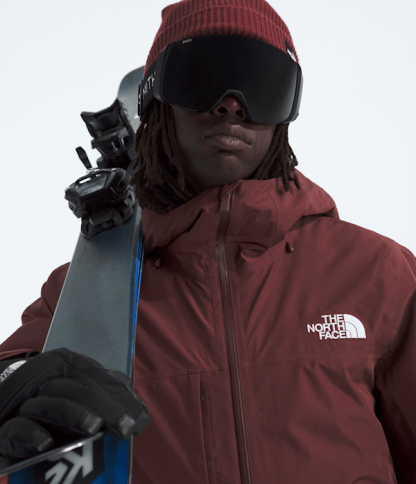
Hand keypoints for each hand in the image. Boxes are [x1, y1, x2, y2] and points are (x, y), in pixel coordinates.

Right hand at [0, 348, 149, 457]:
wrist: (0, 396)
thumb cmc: (48, 396)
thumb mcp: (75, 385)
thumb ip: (103, 390)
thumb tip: (135, 406)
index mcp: (64, 365)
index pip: (94, 376)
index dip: (118, 396)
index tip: (138, 418)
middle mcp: (45, 378)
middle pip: (77, 389)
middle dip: (104, 407)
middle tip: (126, 427)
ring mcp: (23, 401)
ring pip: (49, 403)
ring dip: (73, 415)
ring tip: (94, 427)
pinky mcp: (4, 427)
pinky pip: (16, 429)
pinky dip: (30, 435)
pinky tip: (45, 444)